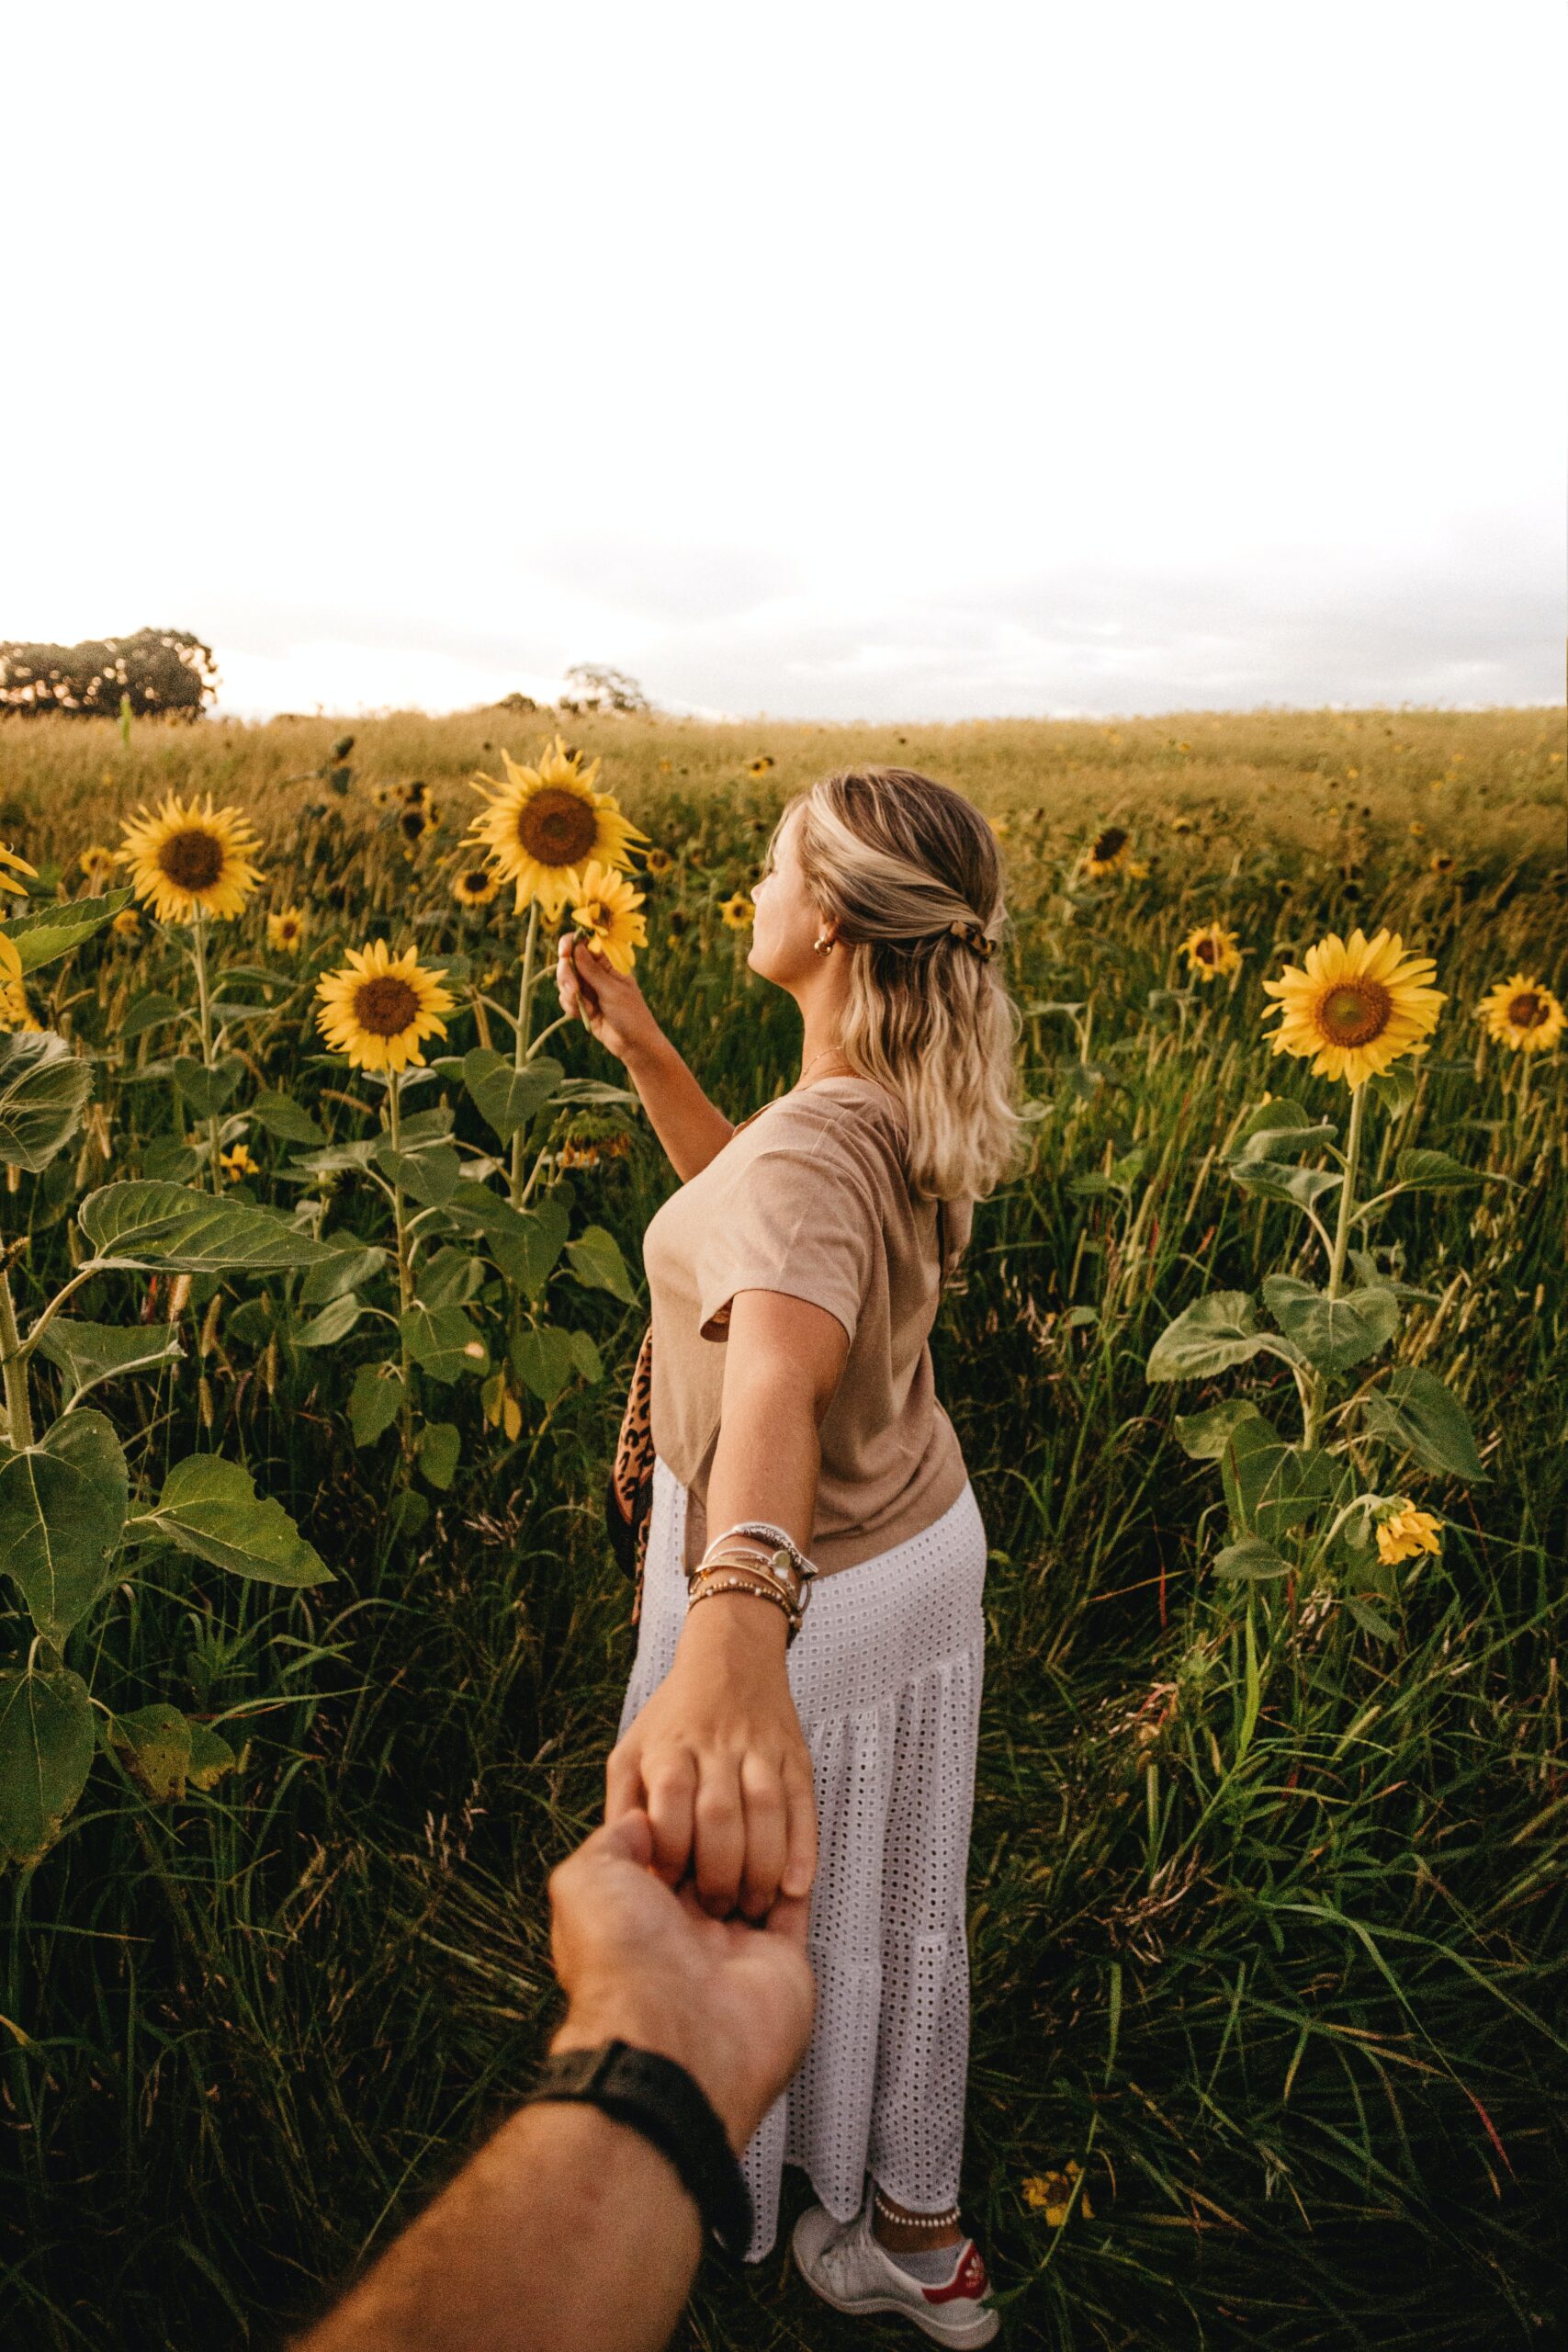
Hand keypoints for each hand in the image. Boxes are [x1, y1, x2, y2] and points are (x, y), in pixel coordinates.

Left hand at [549, 1809, 815, 2151]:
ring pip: (753, 1884)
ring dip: (760, 1855)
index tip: (692, 1794)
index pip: (665, 1857)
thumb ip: (611, 1842)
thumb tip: (635, 1819)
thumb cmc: (622, 1962)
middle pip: (711, 1869)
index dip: (678, 1824)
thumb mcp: (585, 1881)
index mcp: (638, 1916)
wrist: (671, 2033)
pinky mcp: (777, 1965)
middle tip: (733, 1808)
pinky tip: (793, 1854)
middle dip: (722, 1840)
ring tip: (762, 1826)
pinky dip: (797, 1881)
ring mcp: (731, 1953)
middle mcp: (683, 1938)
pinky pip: (793, 1913)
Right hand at [555, 932, 665, 1065]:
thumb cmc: (631, 1014)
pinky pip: (566, 999)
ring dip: (570, 995)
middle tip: (575, 990)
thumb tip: (575, 946)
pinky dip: (572, 1007)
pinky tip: (588, 1016)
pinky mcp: (582, 1004)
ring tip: (587, 1009)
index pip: (584, 943)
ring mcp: (588, 987)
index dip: (571, 943)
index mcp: (608, 962)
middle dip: (567, 975)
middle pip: (568, 961)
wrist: (634, 1044)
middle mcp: (596, 971)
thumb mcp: (611, 990)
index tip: (564, 952)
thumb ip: (591, 970)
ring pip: (564, 981)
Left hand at [606, 1603, 817, 1922]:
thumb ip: (623, 1806)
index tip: (668, 1888)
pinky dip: (803, 1849)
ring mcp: (761, 1750)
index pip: (670, 1803)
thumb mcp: (630, 1751)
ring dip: (762, 1867)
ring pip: (766, 1810)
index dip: (671, 1851)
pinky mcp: (797, 1758)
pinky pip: (803, 1806)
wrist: (731, 1655)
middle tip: (715, 1910)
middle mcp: (716, 1746)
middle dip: (719, 1871)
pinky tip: (796, 1887)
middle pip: (720, 1813)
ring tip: (753, 1906)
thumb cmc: (673, 1718)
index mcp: (669, 1747)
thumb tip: (626, 1865)